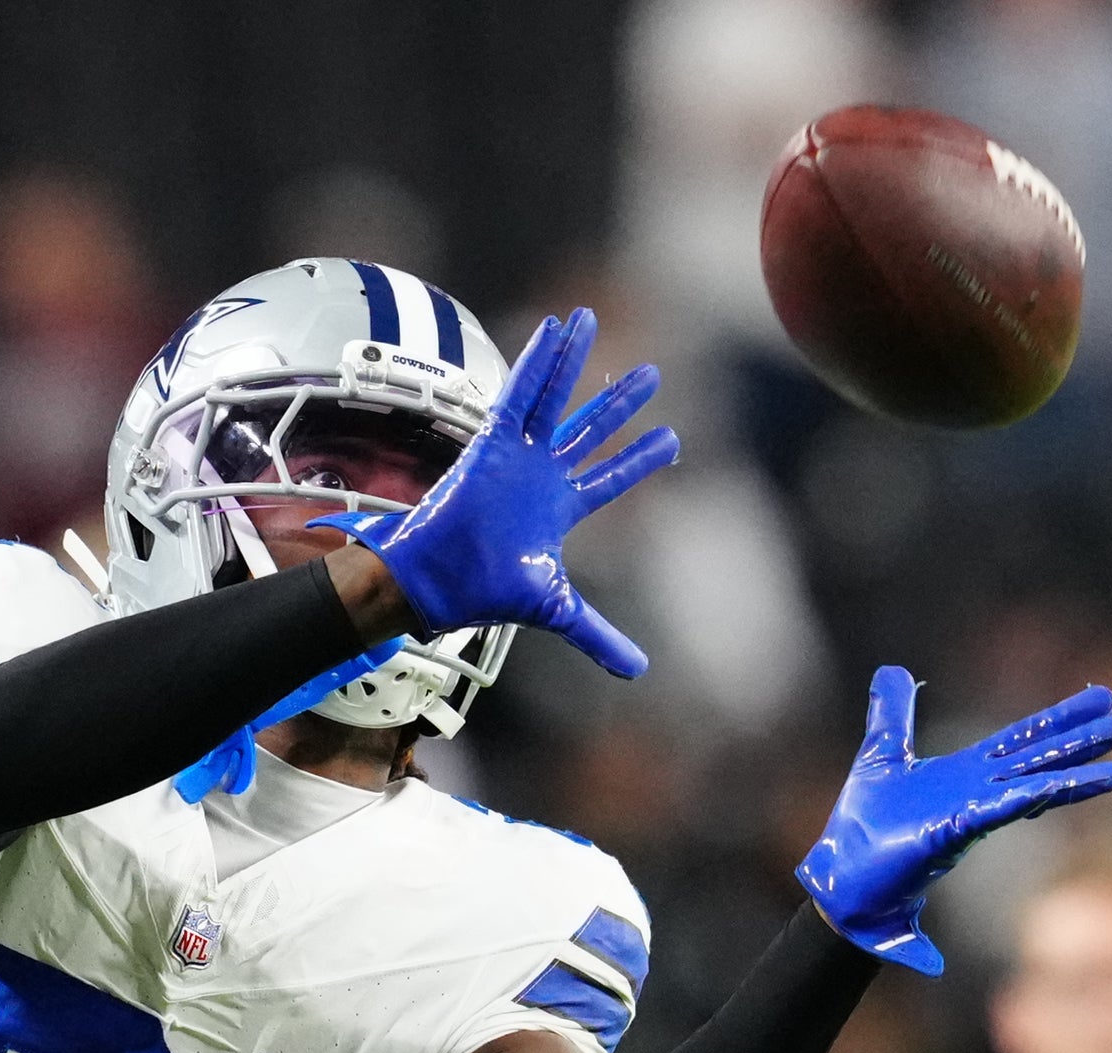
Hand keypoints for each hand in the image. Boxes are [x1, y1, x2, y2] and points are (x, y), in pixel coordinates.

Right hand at [353, 308, 679, 673]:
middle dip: (620, 403)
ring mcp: (518, 455)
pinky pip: (518, 393)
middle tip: (653, 375)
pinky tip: (555, 330)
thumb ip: (598, 635)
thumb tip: (639, 672)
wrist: (440, 583)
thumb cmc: (488, 593)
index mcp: (559, 509)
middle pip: (589, 428)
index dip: (639, 461)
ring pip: (553, 397)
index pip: (609, 478)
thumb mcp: (558, 610)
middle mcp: (542, 475)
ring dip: (573, 361)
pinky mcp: (493, 442)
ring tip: (592, 321)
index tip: (671, 440)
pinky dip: (536, 362)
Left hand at [797, 670, 1111, 973]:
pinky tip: (1055, 787)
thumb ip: (893, 714)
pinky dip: (1026, 799)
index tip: (1102, 697)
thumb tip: (893, 671)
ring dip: (1076, 780)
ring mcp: (970, 814)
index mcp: (967, 774)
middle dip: (1087, 741)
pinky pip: (996, 811)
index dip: (1061, 718)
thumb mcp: (881, 756)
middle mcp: (979, 793)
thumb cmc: (864, 830)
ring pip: (1033, 789)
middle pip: (1042, 759)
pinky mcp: (952, 833)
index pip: (1024, 740)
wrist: (843, 883)